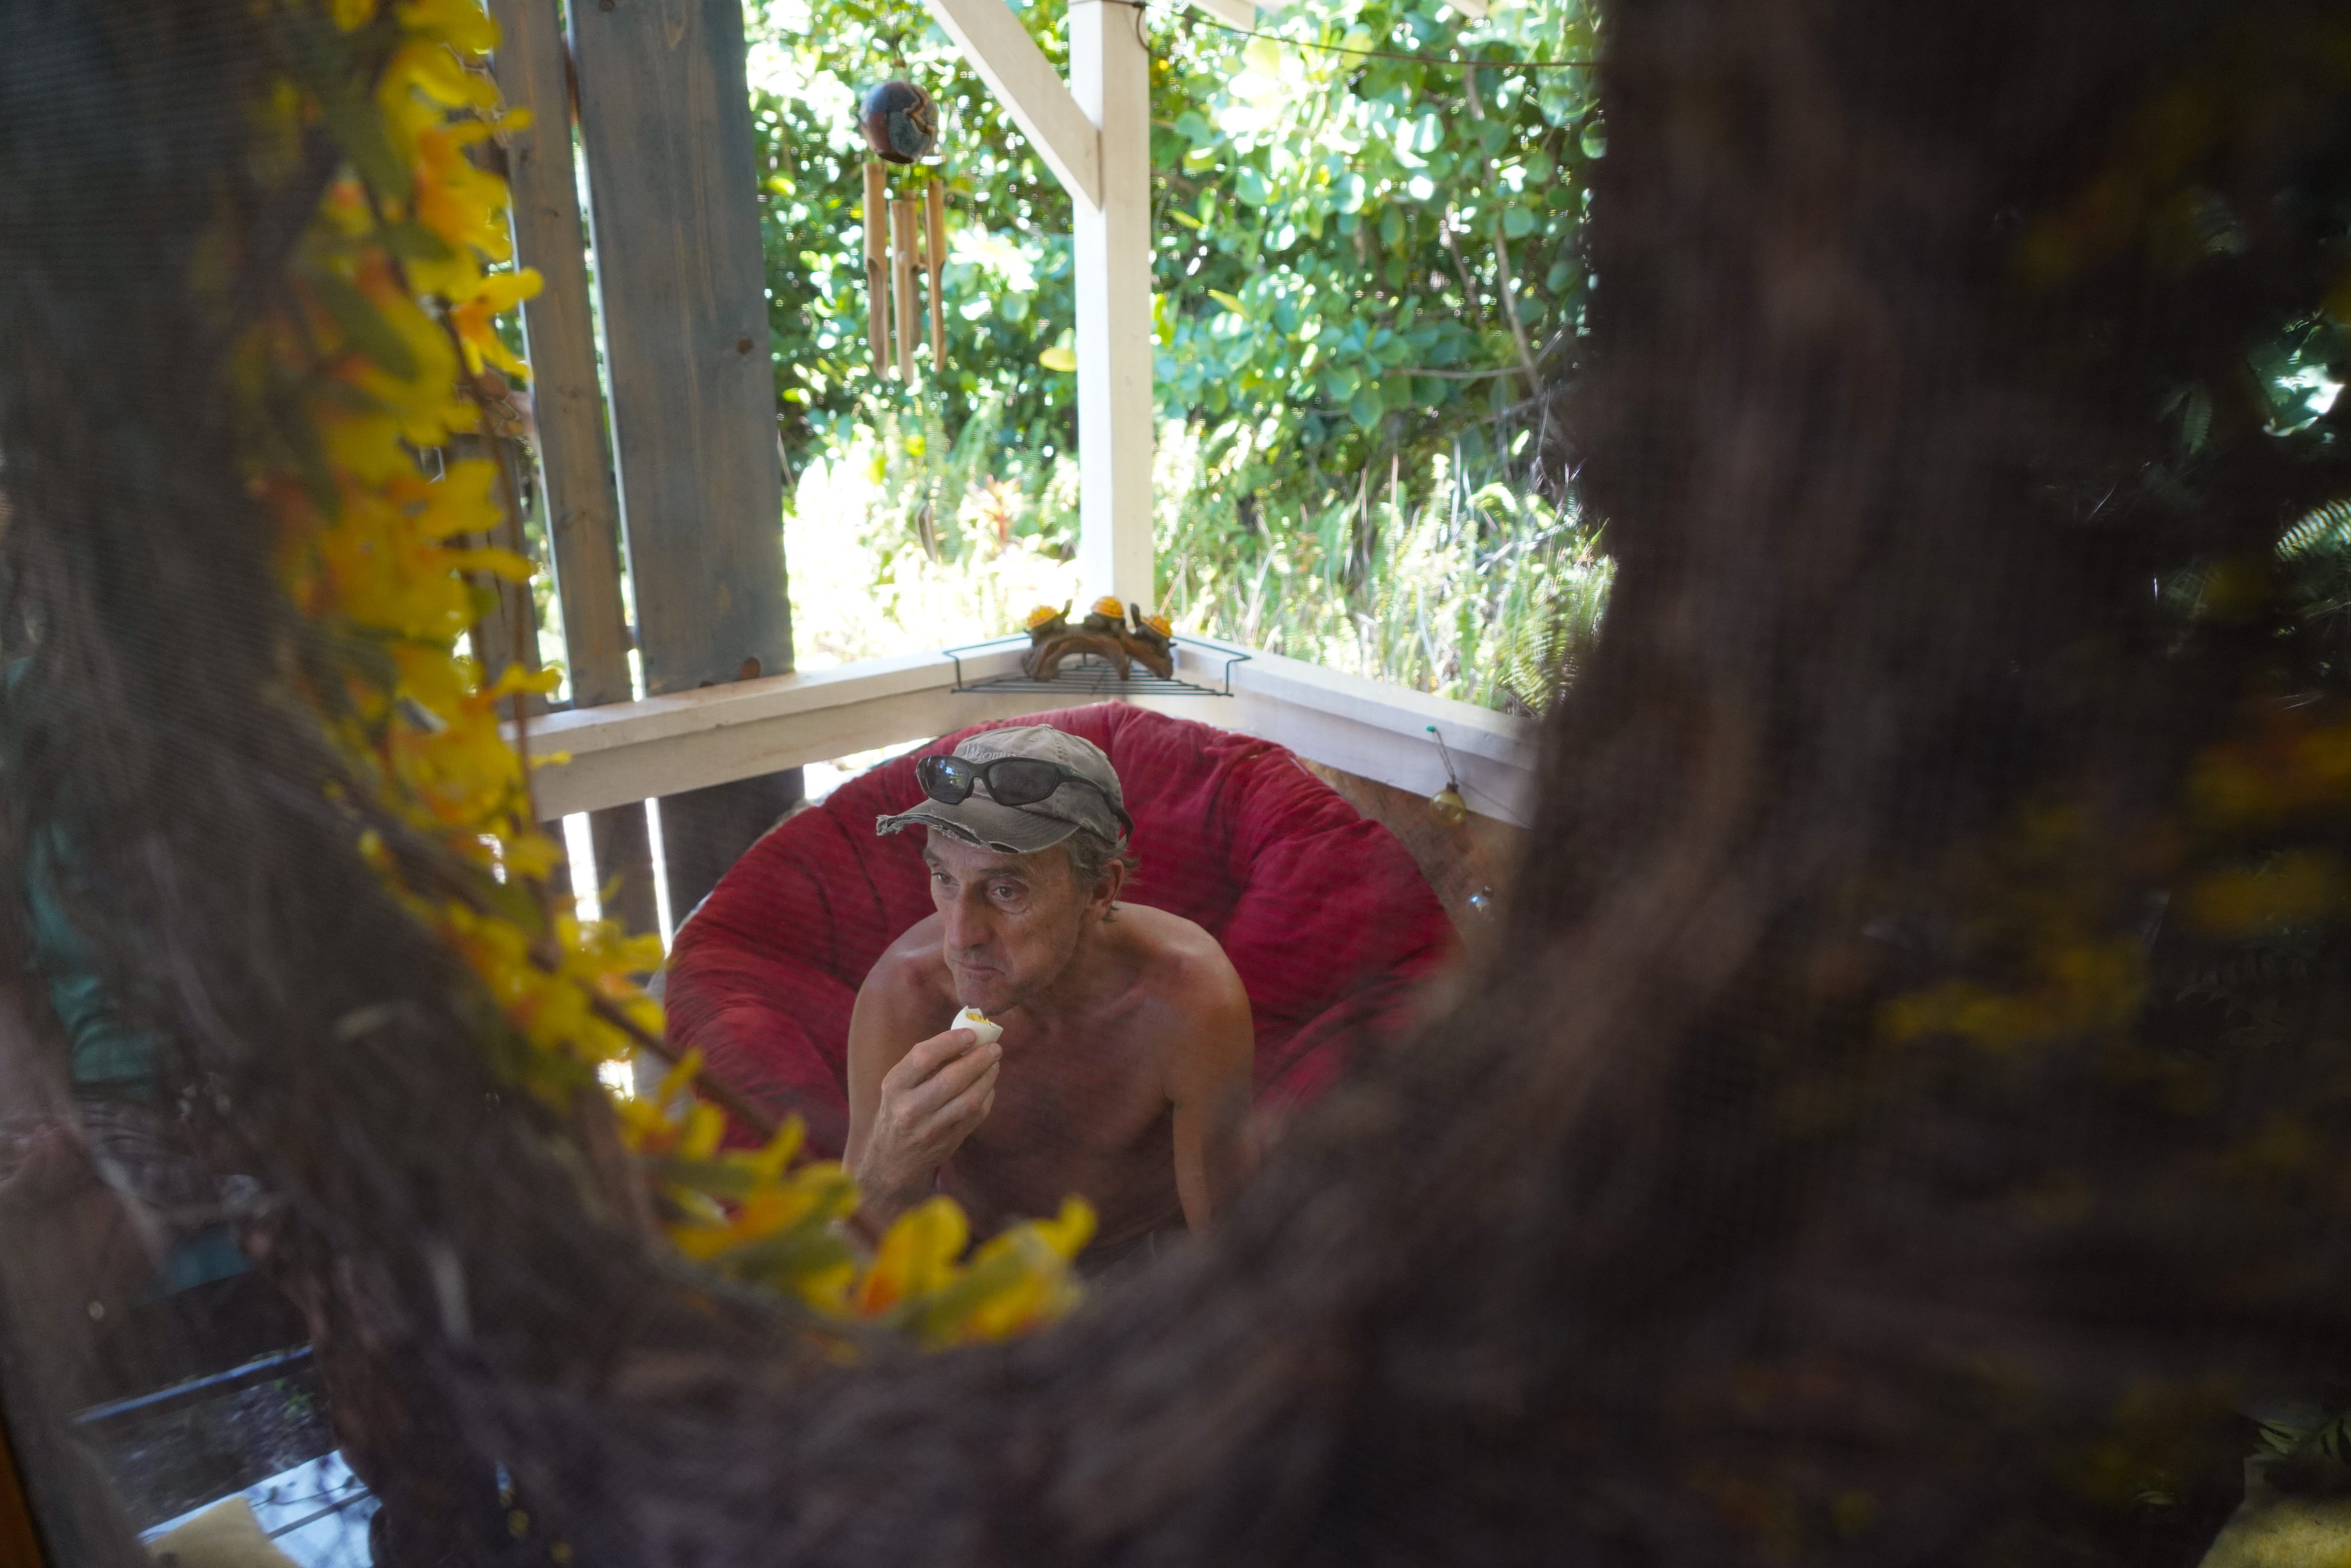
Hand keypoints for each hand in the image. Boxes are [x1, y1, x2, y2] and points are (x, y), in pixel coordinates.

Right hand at [854, 1028, 999, 1218]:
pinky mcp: (949, 1142)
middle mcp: (910, 1108)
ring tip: (994, 1063)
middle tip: (995, 1047)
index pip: (923, 1057)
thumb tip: (966, 1037)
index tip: (971, 1034)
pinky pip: (976, 1115)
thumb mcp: (899, 1085)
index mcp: (894, 1087)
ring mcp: (931, 1129)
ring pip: (969, 1100)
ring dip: (988, 1078)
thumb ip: (926, 1063)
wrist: (892, 1159)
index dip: (950, 1041)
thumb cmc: (899, 1109)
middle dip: (979, 1059)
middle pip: (952, 1079)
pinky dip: (987, 1096)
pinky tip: (988, 1085)